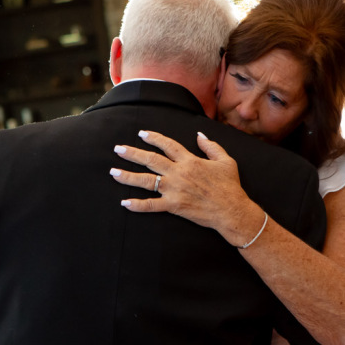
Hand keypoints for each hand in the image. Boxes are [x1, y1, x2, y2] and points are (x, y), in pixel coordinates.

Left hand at [110, 130, 264, 244]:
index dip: (153, 138)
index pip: (168, 145)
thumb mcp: (225, 160)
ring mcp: (174, 189)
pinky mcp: (174, 205)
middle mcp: (178, 173)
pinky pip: (151, 205)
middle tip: (118, 149)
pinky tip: (125, 203)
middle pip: (151, 160)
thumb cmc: (230, 186)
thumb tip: (199, 135)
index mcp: (190, 160)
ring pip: (146, 181)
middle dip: (132, 153)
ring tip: (113, 172)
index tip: (142, 134)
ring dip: (128, 176)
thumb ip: (211, 146)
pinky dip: (137, 205)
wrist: (231, 210)